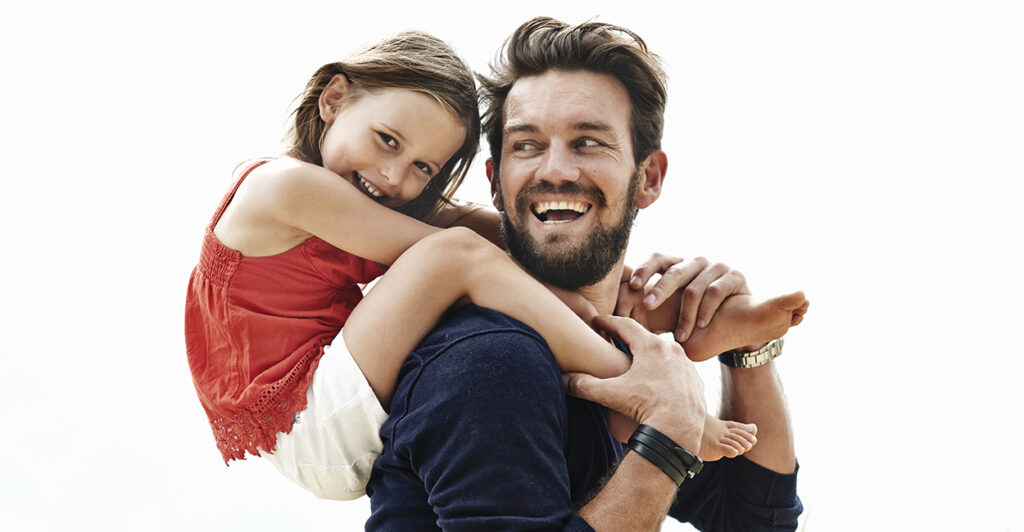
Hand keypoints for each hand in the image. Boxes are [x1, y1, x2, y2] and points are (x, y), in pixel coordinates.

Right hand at [563, 315, 704, 451]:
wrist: (679, 429)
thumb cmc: (645, 407)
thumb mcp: (610, 394)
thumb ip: (585, 385)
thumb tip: (564, 380)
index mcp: (650, 346)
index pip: (625, 325)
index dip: (608, 322)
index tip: (597, 321)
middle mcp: (671, 349)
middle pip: (646, 337)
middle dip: (629, 337)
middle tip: (615, 337)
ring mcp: (686, 365)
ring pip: (665, 354)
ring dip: (650, 355)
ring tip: (638, 362)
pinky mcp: (696, 381)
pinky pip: (678, 370)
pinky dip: (667, 372)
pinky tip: (659, 381)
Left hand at [621, 254, 749, 342]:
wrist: (738, 323)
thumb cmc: (697, 318)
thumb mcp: (672, 312)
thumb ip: (649, 310)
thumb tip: (611, 317)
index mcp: (678, 266)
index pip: (657, 258)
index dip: (644, 269)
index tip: (633, 286)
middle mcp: (696, 262)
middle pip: (674, 270)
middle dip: (659, 289)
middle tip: (647, 305)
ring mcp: (717, 266)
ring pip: (695, 286)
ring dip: (685, 314)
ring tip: (679, 335)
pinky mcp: (735, 275)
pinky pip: (716, 291)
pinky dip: (706, 311)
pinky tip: (700, 326)